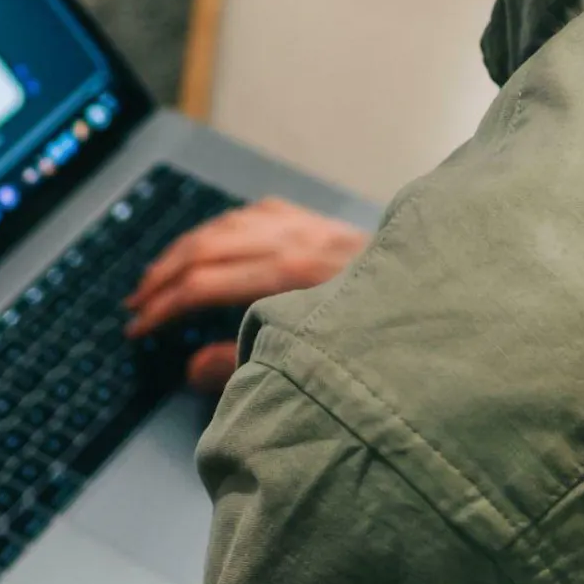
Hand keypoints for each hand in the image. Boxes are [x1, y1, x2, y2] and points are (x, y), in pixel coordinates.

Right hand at [125, 199, 367, 392]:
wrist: (449, 291)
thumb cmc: (388, 337)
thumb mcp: (318, 361)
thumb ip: (248, 363)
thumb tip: (190, 370)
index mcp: (290, 274)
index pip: (202, 285)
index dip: (162, 308)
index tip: (137, 330)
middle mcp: (292, 240)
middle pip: (203, 250)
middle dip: (161, 279)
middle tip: (134, 306)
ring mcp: (303, 224)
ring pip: (223, 226)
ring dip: (182, 250)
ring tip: (156, 276)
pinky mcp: (316, 220)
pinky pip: (253, 214)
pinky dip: (221, 227)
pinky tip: (211, 240)